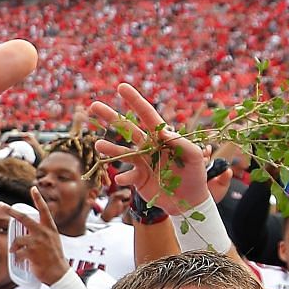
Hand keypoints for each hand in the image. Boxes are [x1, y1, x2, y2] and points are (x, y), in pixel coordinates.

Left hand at [1, 187, 69, 283]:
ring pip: (18, 239)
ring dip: (14, 246)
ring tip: (14, 251)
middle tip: (0, 205)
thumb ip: (44, 233)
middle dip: (10, 210)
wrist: (59, 274)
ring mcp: (38, 242)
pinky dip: (17, 257)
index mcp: (50, 228)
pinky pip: (18, 253)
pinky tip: (20, 260)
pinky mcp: (32, 253)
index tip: (33, 188)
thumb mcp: (53, 241)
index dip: (38, 199)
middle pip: (24, 218)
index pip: (44, 210)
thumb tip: (32, 230)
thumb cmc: (55, 258)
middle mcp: (44, 233)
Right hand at [91, 85, 210, 214]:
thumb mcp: (195, 157)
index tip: (121, 87)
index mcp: (162, 137)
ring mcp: (141, 162)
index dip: (135, 100)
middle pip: (126, 129)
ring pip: (121, 152)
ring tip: (98, 145)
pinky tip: (122, 179)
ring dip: (109, 148)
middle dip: (110, 117)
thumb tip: (163, 133)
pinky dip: (124, 177)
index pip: (147, 115)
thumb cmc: (196, 174)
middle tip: (93, 105)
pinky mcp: (138, 179)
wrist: (190, 201)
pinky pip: (127, 176)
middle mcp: (148, 146)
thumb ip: (182, 143)